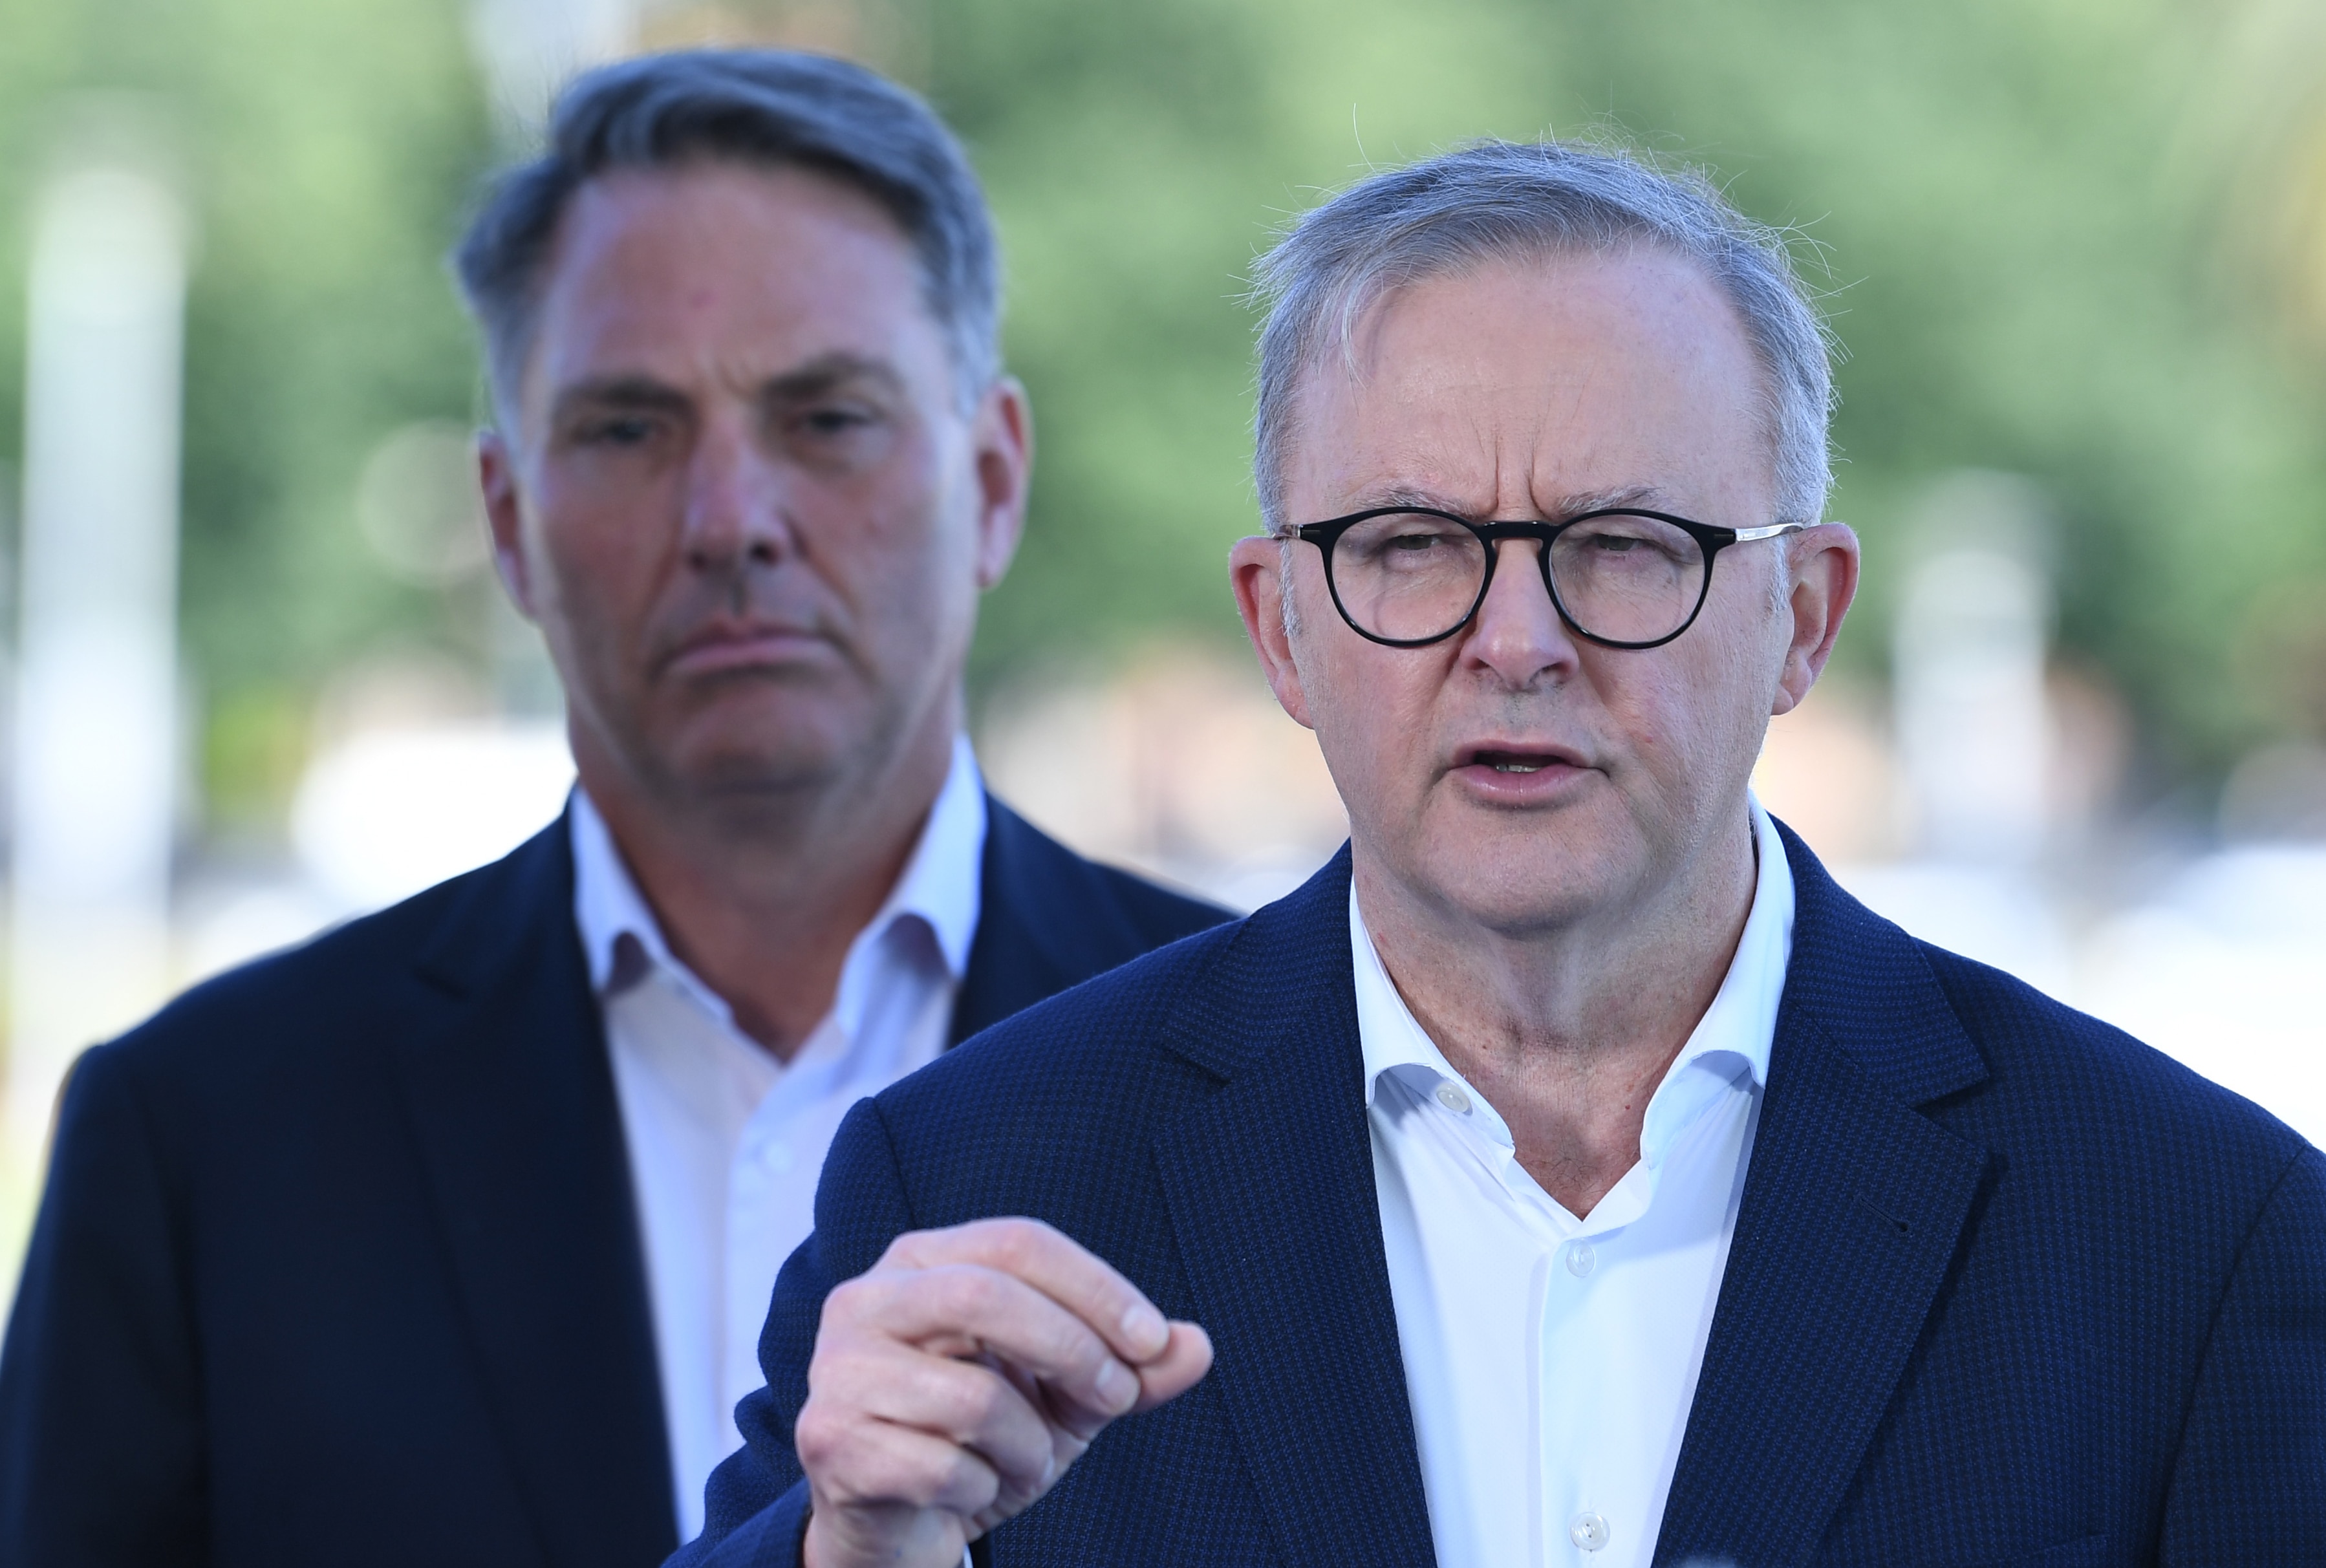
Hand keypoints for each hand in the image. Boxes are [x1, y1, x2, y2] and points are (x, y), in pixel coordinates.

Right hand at [795, 1218, 1212, 1567]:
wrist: (897, 1531)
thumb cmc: (979, 1443)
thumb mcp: (1067, 1399)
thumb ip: (1131, 1369)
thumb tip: (1198, 1345)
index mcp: (920, 1262)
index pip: (1017, 1243)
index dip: (1096, 1286)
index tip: (1154, 1340)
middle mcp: (866, 1301)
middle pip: (985, 1295)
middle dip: (1074, 1348)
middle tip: (1117, 1397)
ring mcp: (837, 1372)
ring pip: (973, 1396)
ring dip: (1028, 1444)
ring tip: (1023, 1461)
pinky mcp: (828, 1442)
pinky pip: (941, 1467)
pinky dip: (982, 1490)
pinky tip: (969, 1492)